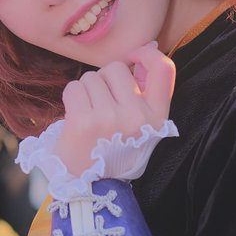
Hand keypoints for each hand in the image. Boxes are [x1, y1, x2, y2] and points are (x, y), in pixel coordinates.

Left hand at [55, 42, 175, 174]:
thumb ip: (146, 91)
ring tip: (89, 115)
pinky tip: (75, 117)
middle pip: (116, 68)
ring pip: (91, 77)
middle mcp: (137, 116)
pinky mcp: (84, 121)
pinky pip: (74, 88)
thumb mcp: (143, 126)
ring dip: (86, 91)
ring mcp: (111, 118)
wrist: (91, 188)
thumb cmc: (115, 151)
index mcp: (157, 117)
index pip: (164, 69)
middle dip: (104, 80)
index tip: (133, 58)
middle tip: (101, 105)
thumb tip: (147, 47)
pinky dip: (71, 99)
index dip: (146, 55)